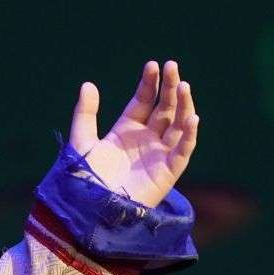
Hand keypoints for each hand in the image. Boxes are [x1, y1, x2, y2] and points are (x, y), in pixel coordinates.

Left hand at [68, 60, 197, 208]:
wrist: (89, 210)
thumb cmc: (84, 179)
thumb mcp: (81, 142)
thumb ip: (85, 114)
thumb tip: (88, 84)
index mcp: (127, 131)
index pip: (144, 101)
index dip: (149, 83)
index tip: (153, 65)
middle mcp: (146, 140)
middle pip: (164, 108)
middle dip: (169, 87)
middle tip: (172, 66)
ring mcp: (159, 155)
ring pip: (178, 125)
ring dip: (183, 105)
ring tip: (184, 85)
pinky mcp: (168, 172)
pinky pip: (183, 151)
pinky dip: (189, 135)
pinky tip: (192, 117)